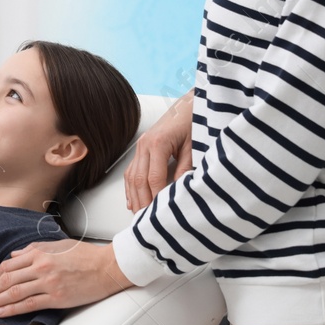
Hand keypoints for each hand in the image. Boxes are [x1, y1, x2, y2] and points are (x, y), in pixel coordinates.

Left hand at [0, 240, 132, 317]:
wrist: (108, 267)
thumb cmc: (85, 255)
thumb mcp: (57, 245)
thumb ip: (34, 249)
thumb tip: (14, 255)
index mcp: (39, 252)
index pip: (8, 265)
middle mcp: (40, 266)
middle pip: (6, 279)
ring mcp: (48, 282)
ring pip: (14, 292)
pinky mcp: (57, 296)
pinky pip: (29, 304)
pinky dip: (12, 309)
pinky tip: (1, 313)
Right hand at [123, 91, 193, 211]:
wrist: (188, 104)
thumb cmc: (192, 121)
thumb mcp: (194, 146)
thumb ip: (186, 167)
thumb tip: (180, 191)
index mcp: (157, 143)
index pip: (154, 177)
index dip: (156, 197)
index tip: (161, 212)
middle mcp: (144, 145)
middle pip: (138, 179)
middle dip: (141, 201)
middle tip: (145, 220)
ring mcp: (140, 146)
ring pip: (131, 176)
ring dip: (134, 197)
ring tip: (137, 215)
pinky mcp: (141, 147)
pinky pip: (131, 170)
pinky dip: (130, 187)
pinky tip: (132, 199)